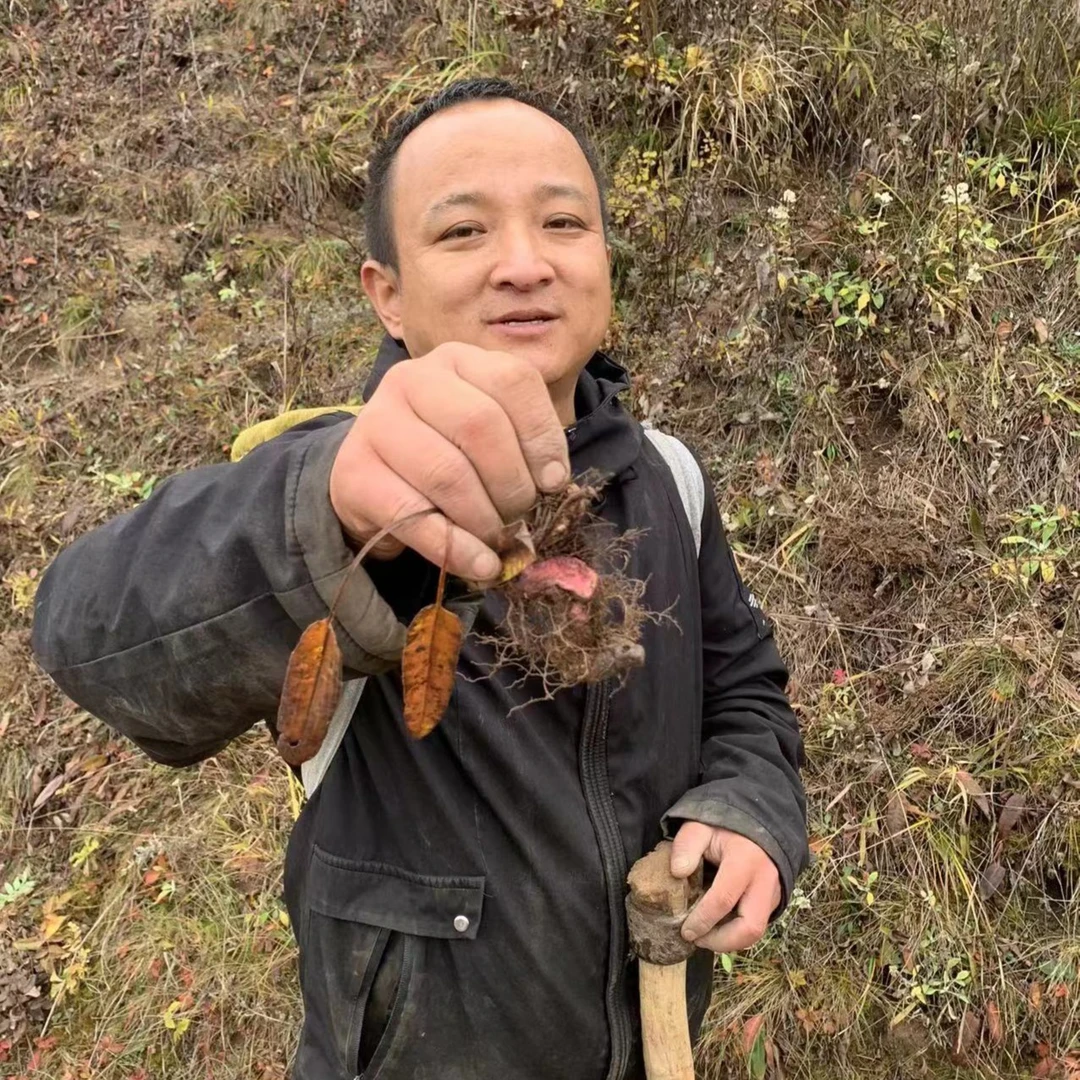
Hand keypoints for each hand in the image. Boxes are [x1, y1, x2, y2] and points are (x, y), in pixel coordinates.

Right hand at [329, 342, 569, 581]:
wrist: (371, 480)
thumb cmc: (446, 452)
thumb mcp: (487, 434)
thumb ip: (523, 446)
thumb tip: (553, 483)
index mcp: (457, 360)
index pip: (513, 381)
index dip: (542, 436)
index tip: (554, 481)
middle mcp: (412, 379)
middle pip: (480, 425)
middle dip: (512, 482)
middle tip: (521, 516)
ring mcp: (376, 422)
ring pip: (447, 473)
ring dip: (485, 518)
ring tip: (498, 540)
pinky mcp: (354, 472)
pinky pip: (413, 515)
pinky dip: (455, 547)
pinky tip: (479, 563)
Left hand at [669, 822, 781, 952]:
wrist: (757, 818)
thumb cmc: (724, 824)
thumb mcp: (700, 826)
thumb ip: (686, 845)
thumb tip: (678, 872)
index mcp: (745, 860)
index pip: (723, 900)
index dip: (702, 921)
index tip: (685, 931)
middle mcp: (765, 880)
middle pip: (750, 927)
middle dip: (722, 942)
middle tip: (698, 940)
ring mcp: (774, 890)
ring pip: (758, 930)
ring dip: (731, 940)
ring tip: (706, 935)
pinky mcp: (776, 897)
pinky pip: (759, 922)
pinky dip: (738, 930)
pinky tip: (719, 925)